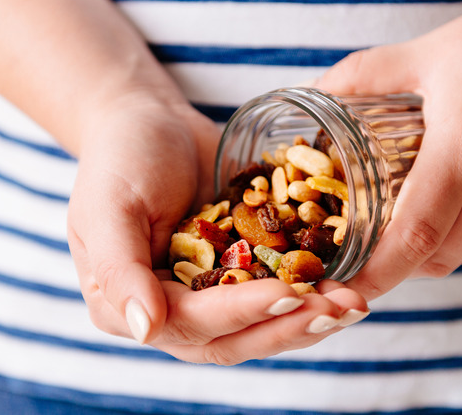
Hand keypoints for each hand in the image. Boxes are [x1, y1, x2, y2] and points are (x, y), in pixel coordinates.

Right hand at [67, 94, 368, 363]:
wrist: (150, 122)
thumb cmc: (120, 158)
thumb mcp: (108, 206)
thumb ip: (118, 270)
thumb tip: (146, 330)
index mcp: (127, 307)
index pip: (190, 325)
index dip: (242, 314)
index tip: (288, 294)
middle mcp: (170, 312)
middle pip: (233, 339)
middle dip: (287, 327)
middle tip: (337, 309)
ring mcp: (208, 295)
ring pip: (261, 325)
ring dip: (308, 318)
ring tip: (353, 303)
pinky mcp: (240, 272)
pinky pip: (277, 290)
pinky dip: (312, 290)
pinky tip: (348, 281)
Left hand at [314, 0, 461, 300]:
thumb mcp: (433, 53)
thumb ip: (367, 74)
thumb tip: (318, 90)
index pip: (414, 235)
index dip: (377, 272)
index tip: (349, 285)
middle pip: (442, 254)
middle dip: (404, 260)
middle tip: (379, 243)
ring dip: (444, 245)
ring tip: (429, 213)